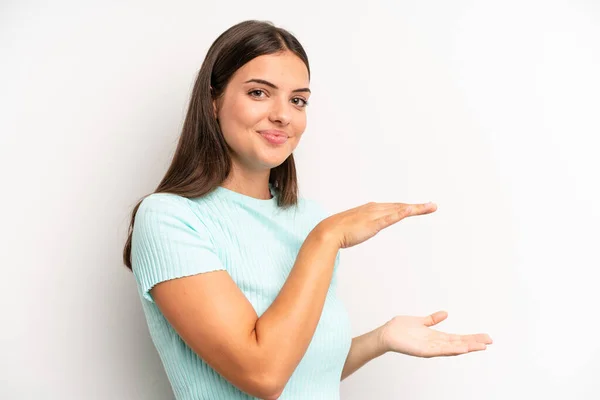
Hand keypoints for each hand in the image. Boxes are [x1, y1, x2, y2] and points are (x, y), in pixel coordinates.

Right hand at [318, 201, 436, 248]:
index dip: (407, 207)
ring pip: (399, 210)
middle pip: (400, 207)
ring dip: (416, 208)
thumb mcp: (355, 228)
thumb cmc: (338, 231)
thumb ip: (361, 227)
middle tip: (433, 206)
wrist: (327, 231)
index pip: (393, 208)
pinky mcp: (373, 223)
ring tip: (430, 207)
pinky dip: (401, 213)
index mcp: (371, 209)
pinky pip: (390, 217)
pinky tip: (410, 210)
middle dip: (417, 206)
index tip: (418, 208)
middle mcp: (375, 208)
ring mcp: (374, 215)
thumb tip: (362, 230)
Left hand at [379, 311, 492, 357]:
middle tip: (490, 341)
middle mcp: (435, 343)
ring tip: (481, 346)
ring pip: (452, 348)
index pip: (458, 338)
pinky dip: (451, 349)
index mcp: (436, 337)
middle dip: (474, 343)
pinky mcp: (423, 351)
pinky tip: (462, 348)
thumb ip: (433, 319)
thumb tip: (445, 313)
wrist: (386, 334)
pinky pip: (440, 350)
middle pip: (459, 343)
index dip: (471, 338)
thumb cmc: (400, 329)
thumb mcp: (420, 321)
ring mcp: (430, 348)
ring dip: (467, 347)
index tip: (485, 337)